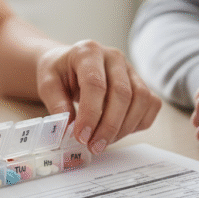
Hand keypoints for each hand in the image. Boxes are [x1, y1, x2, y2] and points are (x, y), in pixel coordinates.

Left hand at [36, 40, 161, 153]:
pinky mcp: (140, 82)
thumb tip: (69, 126)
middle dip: (109, 126)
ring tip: (103, 142)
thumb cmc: (58, 73)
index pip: (95, 84)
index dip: (91, 113)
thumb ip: (56, 104)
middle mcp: (114, 57)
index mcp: (88, 51)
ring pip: (141, 99)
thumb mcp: (47, 84)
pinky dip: (138, 123)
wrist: (67, 65)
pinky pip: (151, 104)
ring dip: (124, 128)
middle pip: (122, 93)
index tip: (82, 136)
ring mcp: (130, 69)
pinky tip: (118, 133)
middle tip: (94, 146)